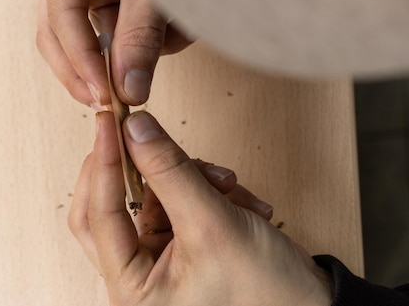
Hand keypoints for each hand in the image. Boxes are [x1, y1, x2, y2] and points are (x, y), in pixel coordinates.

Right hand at [36, 0, 190, 108]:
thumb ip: (140, 37)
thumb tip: (128, 90)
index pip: (62, 15)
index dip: (82, 62)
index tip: (104, 95)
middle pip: (62, 32)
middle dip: (95, 65)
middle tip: (115, 99)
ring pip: (98, 36)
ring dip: (138, 46)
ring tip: (176, 30)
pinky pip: (122, 31)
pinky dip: (152, 38)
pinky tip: (177, 24)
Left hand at [69, 111, 332, 305]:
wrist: (308, 303)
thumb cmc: (263, 290)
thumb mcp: (213, 224)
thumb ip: (170, 172)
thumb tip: (136, 129)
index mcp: (133, 289)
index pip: (100, 215)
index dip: (105, 162)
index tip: (109, 121)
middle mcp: (141, 277)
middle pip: (115, 206)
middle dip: (144, 170)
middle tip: (143, 133)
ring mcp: (162, 259)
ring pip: (155, 196)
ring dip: (193, 178)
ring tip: (229, 185)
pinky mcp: (185, 243)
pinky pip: (182, 200)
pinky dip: (209, 190)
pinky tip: (241, 201)